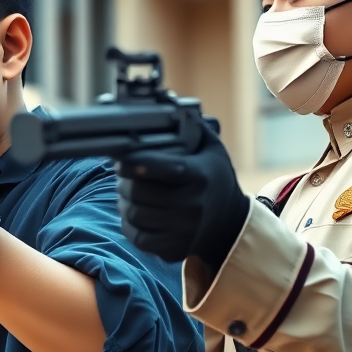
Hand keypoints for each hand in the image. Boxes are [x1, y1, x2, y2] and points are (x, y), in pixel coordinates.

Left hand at [115, 121, 249, 267]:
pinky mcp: (173, 249)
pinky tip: (133, 212)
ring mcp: (183, 231)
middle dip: (125, 181)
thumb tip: (167, 102)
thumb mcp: (211, 150)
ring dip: (124, 201)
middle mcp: (192, 205)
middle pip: (140, 193)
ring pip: (135, 215)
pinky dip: (129, 224)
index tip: (121, 160)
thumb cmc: (214, 179)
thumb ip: (191, 127)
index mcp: (200, 176)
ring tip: (128, 191)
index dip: (135, 163)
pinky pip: (138, 237)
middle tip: (124, 174)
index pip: (162, 168)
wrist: (230, 224)